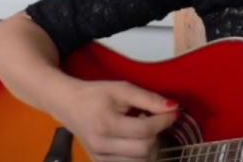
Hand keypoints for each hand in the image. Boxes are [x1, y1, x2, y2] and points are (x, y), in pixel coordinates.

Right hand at [54, 80, 178, 161]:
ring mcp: (100, 158)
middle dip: (156, 133)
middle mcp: (102, 146)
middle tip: (156, 119)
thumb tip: (174, 107)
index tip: (174, 112)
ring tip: (143, 130)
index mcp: (106, 125)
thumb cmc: (96, 94)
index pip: (145, 130)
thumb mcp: (122, 89)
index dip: (164, 121)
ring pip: (140, 161)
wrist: (69, 105)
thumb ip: (148, 99)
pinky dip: (138, 155)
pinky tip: (135, 140)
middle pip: (144, 148)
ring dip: (149, 146)